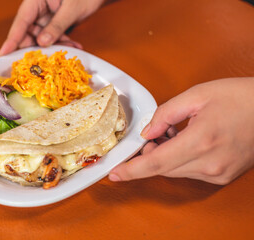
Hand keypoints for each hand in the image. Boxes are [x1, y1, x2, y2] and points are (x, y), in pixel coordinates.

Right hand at [0, 0, 105, 55]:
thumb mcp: (70, 9)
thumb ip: (57, 25)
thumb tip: (42, 42)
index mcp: (35, 0)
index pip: (21, 21)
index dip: (12, 39)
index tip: (3, 53)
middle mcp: (38, 9)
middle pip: (28, 32)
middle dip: (36, 48)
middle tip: (40, 62)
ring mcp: (46, 17)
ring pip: (43, 38)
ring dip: (54, 47)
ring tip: (66, 52)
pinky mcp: (55, 23)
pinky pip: (54, 37)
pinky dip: (63, 43)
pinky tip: (74, 47)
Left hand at [109, 77, 253, 184]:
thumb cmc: (240, 97)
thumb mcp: (197, 95)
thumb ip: (165, 114)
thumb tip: (147, 132)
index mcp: (201, 140)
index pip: (156, 163)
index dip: (131, 170)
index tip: (114, 173)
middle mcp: (210, 163)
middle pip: (162, 168)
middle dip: (148, 155)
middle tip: (151, 136)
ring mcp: (218, 172)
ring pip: (175, 171)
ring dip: (164, 156)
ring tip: (173, 133)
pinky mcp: (223, 175)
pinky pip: (189, 172)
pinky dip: (179, 160)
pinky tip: (184, 142)